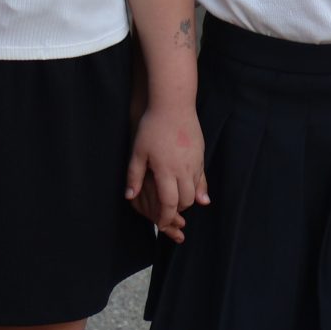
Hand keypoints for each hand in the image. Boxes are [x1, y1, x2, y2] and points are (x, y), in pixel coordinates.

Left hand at [126, 101, 207, 242]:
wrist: (174, 105)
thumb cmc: (153, 127)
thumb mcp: (137, 152)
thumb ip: (134, 176)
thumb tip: (130, 196)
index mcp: (166, 171)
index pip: (169, 203)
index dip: (165, 217)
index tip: (161, 224)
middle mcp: (184, 170)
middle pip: (185, 201)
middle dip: (177, 211)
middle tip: (166, 213)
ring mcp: (195, 163)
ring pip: (195, 191)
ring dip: (187, 200)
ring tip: (176, 202)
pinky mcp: (200, 155)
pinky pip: (201, 178)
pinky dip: (197, 189)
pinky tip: (195, 193)